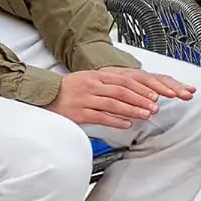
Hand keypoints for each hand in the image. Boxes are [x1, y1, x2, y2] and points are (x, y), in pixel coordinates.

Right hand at [46, 67, 195, 130]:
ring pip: (114, 104)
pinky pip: (101, 117)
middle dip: (141, 99)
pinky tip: (126, 124)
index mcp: (97, 76)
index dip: (141, 88)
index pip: (124, 81)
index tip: (154, 95)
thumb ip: (107, 83)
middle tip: (154, 107)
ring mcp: (85, 99)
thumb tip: (129, 90)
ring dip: (132, 110)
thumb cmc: (69, 88)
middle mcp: (93, 85)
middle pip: (122, 91)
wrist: (45, 94)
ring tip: (145, 115)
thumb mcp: (88, 79)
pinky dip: (115, 121)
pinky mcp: (79, 112)